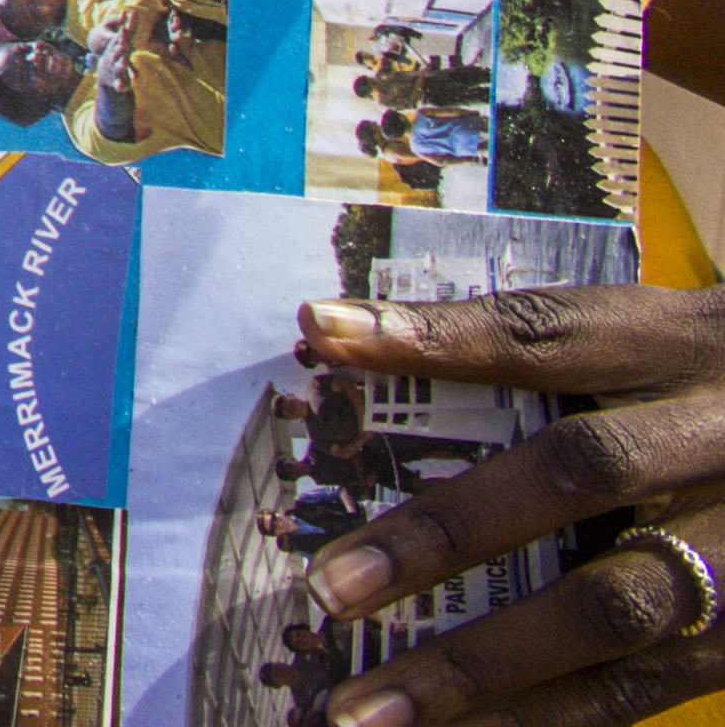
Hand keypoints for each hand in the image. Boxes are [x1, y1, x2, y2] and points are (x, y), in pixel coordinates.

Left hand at [295, 285, 724, 726]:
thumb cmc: (704, 394)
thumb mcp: (646, 346)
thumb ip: (517, 343)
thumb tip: (333, 327)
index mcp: (678, 351)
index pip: (552, 334)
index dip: (444, 339)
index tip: (328, 338)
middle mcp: (717, 444)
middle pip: (583, 473)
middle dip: (450, 531)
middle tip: (331, 588)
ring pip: (615, 609)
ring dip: (484, 668)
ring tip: (371, 715)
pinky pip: (642, 688)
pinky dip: (546, 718)